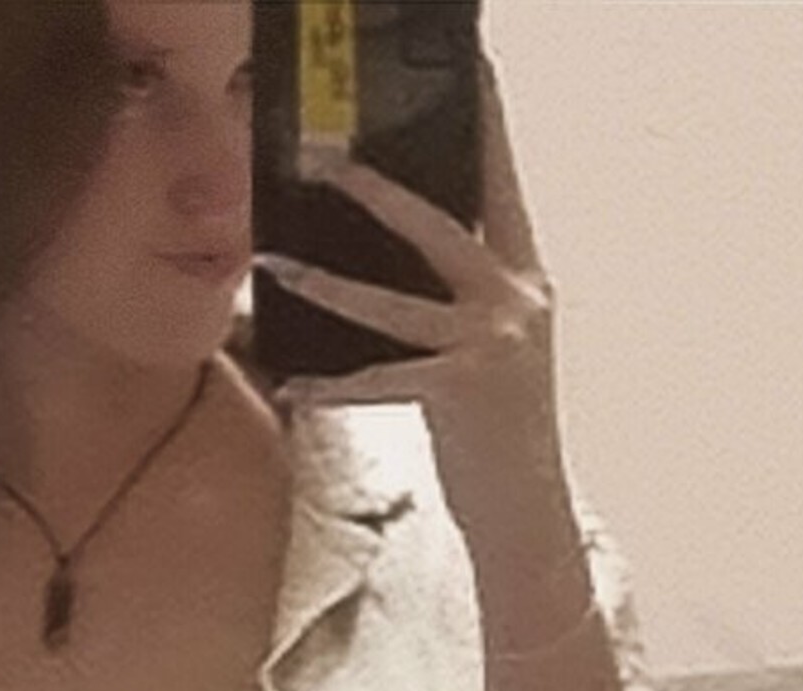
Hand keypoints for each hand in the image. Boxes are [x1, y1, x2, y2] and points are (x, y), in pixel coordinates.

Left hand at [254, 52, 564, 511]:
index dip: (486, 122)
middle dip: (373, 187)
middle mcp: (513, 303)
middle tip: (321, 155)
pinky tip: (294, 385)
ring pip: (391, 301)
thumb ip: (459, 300)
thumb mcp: (490, 351)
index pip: (499, 184)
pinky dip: (332, 385)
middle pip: (436, 224)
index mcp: (522, 280)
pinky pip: (379, 380)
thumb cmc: (498, 432)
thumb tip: (391, 259)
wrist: (528, 512)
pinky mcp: (460, 394)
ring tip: (275, 262)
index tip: (472, 67)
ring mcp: (489, 347)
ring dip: (325, 283)